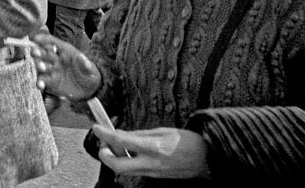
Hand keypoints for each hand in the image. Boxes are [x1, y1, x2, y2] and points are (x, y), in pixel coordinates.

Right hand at [30, 32, 100, 98]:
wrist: (89, 88)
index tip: (36, 39)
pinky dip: (39, 83)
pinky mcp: (50, 83)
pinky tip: (39, 85)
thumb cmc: (88, 73)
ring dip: (38, 66)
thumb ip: (85, 63)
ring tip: (41, 68)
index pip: (51, 42)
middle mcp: (54, 59)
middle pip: (43, 53)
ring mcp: (51, 71)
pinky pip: (42, 82)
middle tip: (35, 52)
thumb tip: (82, 57)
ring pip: (40, 67)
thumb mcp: (89, 68)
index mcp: (62, 51)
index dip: (43, 39)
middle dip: (38, 52)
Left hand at [94, 126, 210, 178]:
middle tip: (103, 142)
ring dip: (114, 158)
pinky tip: (128, 151)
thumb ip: (139, 135)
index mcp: (153, 147)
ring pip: (124, 170)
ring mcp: (153, 173)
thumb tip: (120, 134)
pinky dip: (127, 161)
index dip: (104, 134)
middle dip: (104, 155)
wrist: (208, 158)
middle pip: (117, 166)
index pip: (120, 142)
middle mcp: (151, 163)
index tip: (96, 127)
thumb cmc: (188, 141)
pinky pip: (135, 171)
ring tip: (116, 144)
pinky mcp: (155, 177)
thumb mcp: (162, 131)